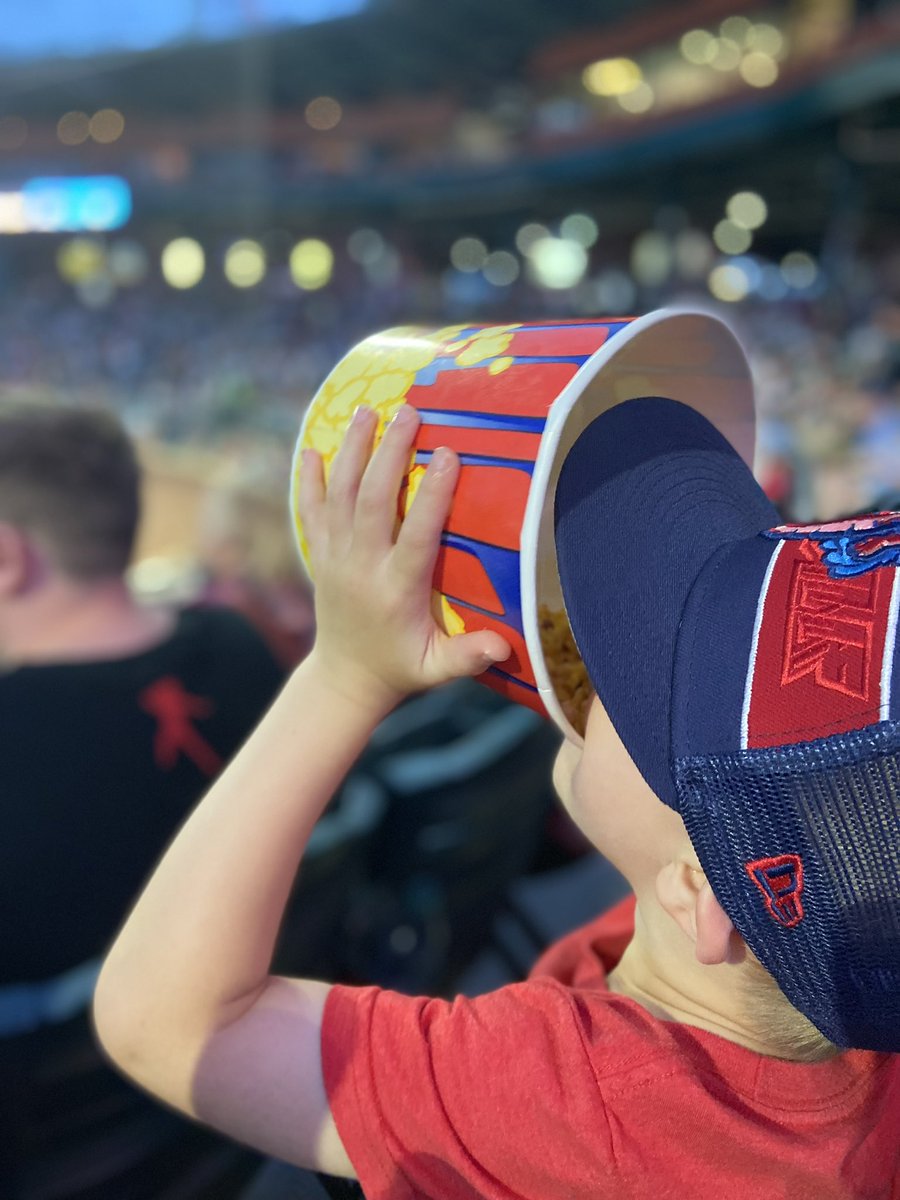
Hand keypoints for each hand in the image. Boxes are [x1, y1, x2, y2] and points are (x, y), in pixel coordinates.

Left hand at [297, 403, 510, 712]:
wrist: (346, 679)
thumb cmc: (402, 669)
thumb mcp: (436, 669)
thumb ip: (467, 657)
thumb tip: (503, 647)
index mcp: (397, 591)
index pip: (415, 536)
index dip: (432, 496)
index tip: (448, 455)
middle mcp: (362, 569)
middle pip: (371, 502)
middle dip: (388, 454)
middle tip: (408, 412)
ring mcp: (336, 560)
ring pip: (339, 497)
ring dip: (352, 452)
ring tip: (367, 412)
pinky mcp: (320, 558)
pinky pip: (310, 512)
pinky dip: (309, 480)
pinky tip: (313, 448)